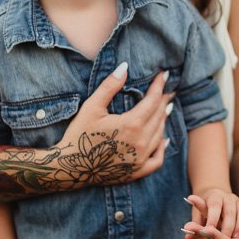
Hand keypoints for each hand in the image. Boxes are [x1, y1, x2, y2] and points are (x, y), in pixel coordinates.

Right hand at [55, 63, 172, 182]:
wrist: (70, 167)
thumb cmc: (79, 134)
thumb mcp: (92, 107)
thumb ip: (110, 86)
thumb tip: (125, 67)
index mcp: (131, 125)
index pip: (153, 100)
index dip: (159, 86)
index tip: (164, 75)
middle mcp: (140, 142)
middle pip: (159, 116)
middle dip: (163, 100)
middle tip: (168, 89)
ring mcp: (140, 159)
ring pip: (160, 134)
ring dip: (163, 119)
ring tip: (164, 108)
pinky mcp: (137, 172)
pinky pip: (157, 159)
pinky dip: (162, 148)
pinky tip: (163, 139)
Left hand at [185, 188, 238, 238]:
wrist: (221, 199)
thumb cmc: (207, 211)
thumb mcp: (200, 217)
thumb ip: (196, 227)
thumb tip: (187, 238)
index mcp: (215, 196)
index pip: (213, 206)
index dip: (212, 218)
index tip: (207, 231)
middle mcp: (228, 197)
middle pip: (228, 212)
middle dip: (226, 227)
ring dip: (237, 228)